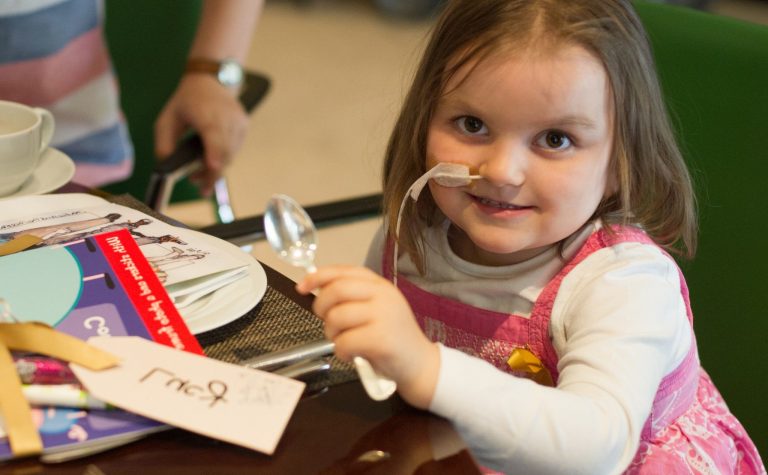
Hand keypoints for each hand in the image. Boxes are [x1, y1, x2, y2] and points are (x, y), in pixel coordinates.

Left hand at [154, 74, 248, 195]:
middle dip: (212, 174)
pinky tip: (211, 159)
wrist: (210, 80)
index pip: (215, 137)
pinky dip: (224, 158)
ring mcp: (239, 121)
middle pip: (225, 153)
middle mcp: (228, 117)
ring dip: (218, 168)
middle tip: (200, 188)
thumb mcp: (166, 120)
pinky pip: (235, 149)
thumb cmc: (186, 101)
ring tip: (200, 175)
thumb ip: (164, 145)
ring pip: (231, 154)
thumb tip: (167, 168)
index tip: (212, 169)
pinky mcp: (244, 126)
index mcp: (207, 113)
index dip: (215, 155)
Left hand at [296, 266, 439, 408]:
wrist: (420, 365)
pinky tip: (353, 355)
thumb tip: (317, 289)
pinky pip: (344, 342)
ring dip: (332, 334)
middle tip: (327, 322)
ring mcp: (384, 316)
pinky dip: (342, 352)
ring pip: (337, 317)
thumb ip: (353, 297)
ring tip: (345, 341)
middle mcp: (384, 295)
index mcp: (380, 285)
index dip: (318, 276)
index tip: (302, 286)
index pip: (343, 271)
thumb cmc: (393, 339)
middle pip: (336, 290)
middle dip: (321, 307)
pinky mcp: (381, 339)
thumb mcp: (377, 309)